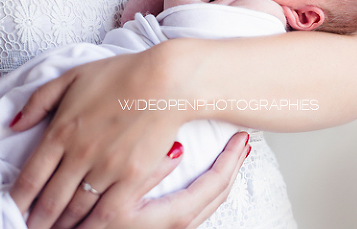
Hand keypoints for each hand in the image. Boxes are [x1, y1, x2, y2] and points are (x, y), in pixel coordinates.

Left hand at [8, 49, 191, 228]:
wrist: (166, 79)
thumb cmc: (122, 74)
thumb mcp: (73, 77)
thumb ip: (39, 101)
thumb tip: (15, 124)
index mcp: (61, 131)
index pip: (29, 178)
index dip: (17, 202)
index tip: (11, 212)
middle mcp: (79, 154)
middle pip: (49, 201)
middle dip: (36, 221)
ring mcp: (106, 168)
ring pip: (76, 210)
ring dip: (62, 224)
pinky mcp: (132, 176)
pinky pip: (106, 212)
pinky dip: (91, 226)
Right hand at [105, 132, 250, 228]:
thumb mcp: (115, 203)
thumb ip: (146, 174)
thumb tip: (178, 149)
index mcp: (172, 217)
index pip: (215, 184)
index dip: (230, 159)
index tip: (240, 137)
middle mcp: (178, 226)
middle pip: (219, 193)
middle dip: (234, 165)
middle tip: (242, 140)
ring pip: (210, 201)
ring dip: (223, 175)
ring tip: (229, 153)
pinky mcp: (164, 226)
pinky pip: (198, 204)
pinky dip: (208, 186)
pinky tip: (202, 173)